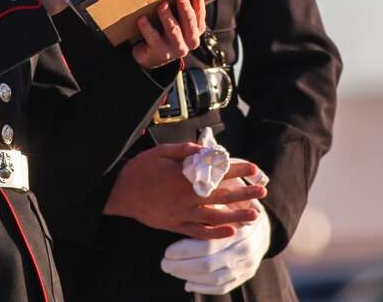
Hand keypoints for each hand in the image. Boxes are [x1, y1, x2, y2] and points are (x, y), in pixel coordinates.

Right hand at [103, 144, 265, 238]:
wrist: (119, 192)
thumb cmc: (141, 169)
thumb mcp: (162, 152)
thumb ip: (185, 150)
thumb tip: (206, 149)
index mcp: (183, 178)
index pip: (217, 174)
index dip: (237, 170)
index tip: (254, 169)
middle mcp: (185, 198)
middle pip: (220, 197)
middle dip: (243, 193)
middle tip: (262, 191)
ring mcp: (180, 214)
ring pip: (213, 217)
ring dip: (236, 216)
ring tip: (254, 215)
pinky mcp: (174, 225)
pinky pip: (198, 232)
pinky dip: (215, 233)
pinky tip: (230, 231)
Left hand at [129, 0, 205, 68]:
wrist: (151, 56)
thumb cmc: (165, 33)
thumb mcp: (177, 22)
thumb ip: (181, 11)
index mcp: (196, 32)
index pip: (200, 17)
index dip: (199, 4)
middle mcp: (190, 42)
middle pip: (189, 23)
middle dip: (185, 8)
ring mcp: (176, 49)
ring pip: (173, 30)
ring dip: (168, 17)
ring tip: (162, 5)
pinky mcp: (161, 53)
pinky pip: (153, 38)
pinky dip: (147, 28)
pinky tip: (142, 19)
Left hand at [161, 193, 270, 294]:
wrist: (262, 224)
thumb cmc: (237, 205)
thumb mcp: (227, 198)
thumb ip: (211, 201)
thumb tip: (188, 192)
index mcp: (240, 229)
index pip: (208, 246)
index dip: (185, 250)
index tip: (167, 251)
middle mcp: (246, 250)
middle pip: (209, 265)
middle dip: (183, 266)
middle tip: (164, 263)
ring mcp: (248, 265)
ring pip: (215, 278)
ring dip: (190, 277)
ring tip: (172, 271)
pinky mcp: (246, 274)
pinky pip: (224, 286)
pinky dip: (204, 287)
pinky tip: (188, 284)